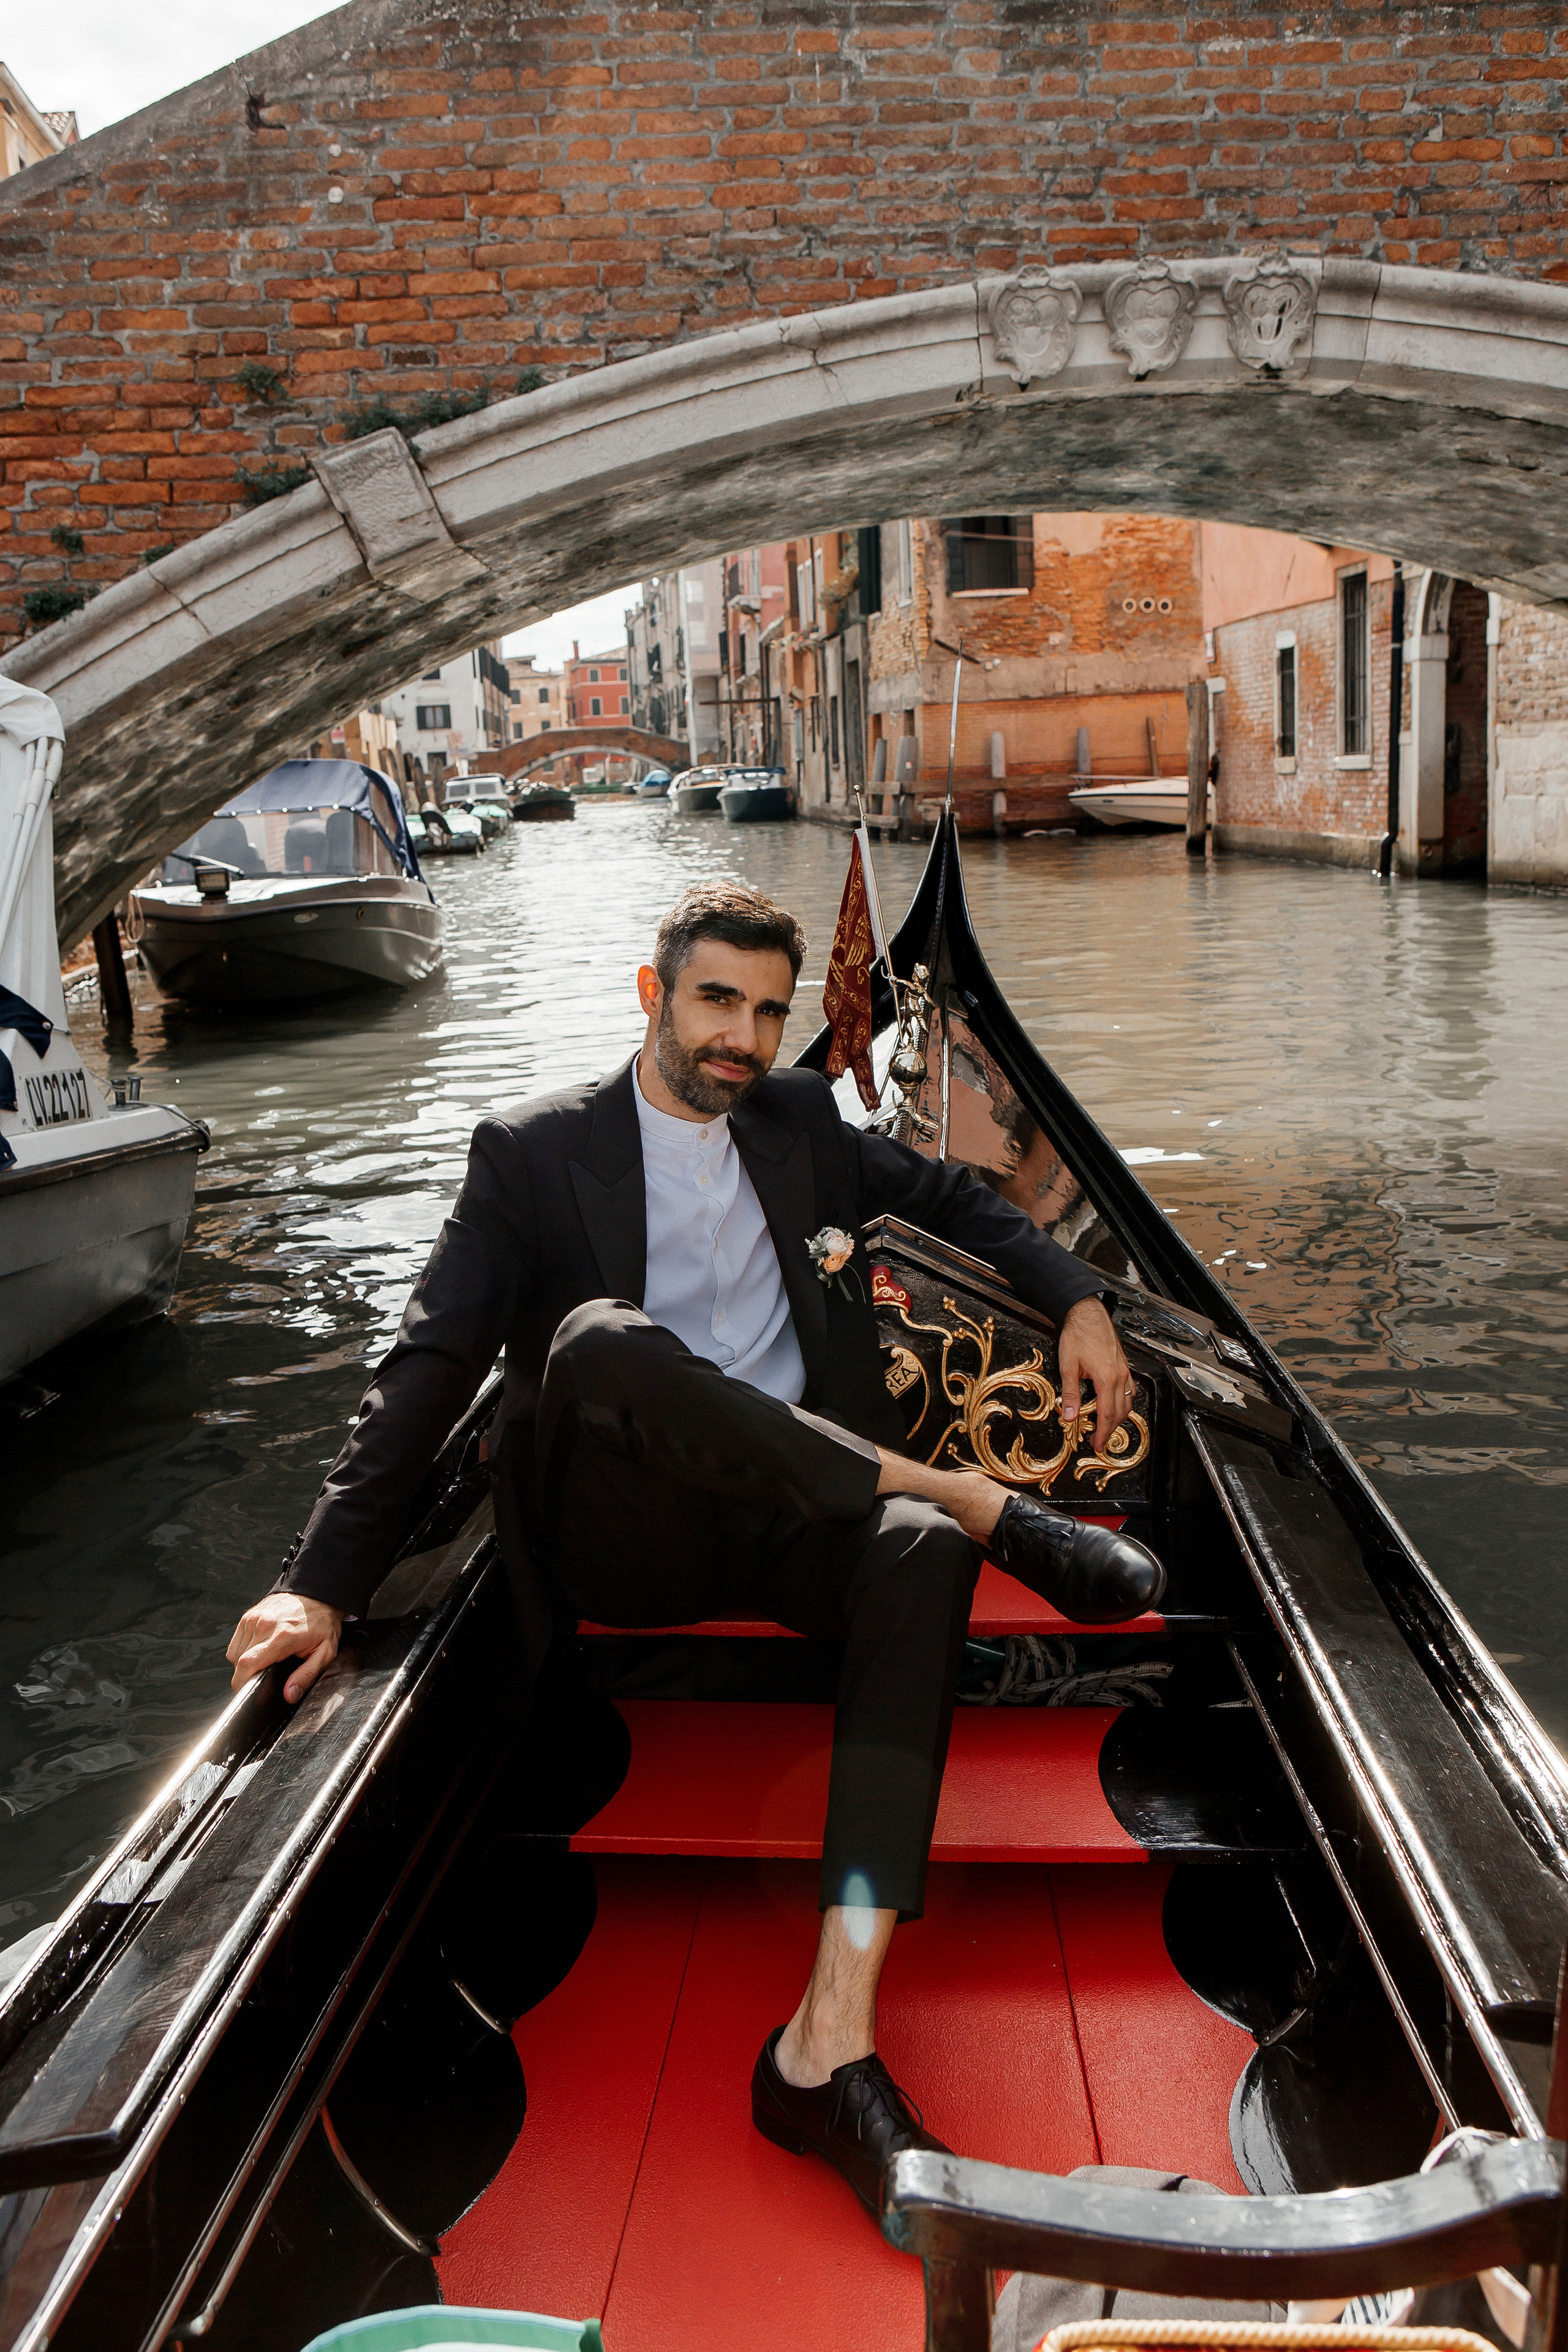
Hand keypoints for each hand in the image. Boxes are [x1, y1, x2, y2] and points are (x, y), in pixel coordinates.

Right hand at [226, 1592, 342, 1704]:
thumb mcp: (325, 1652)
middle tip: (262, 1677)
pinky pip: (235, 1642)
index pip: (247, 1664)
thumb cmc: (322, 1623)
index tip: (246, 1692)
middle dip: (246, 1676)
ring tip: (264, 1661)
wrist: (317, 1595)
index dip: (241, 1683)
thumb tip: (289, 1694)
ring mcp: (254, 1618)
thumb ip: (306, 1676)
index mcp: (281, 1637)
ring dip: (244, 1663)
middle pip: (239, 1662)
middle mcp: (264, 1625)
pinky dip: (242, 1651)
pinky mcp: (249, 1615)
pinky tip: (259, 1650)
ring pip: (235, 1653)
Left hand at [1058, 1298, 1132, 1451]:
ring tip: (1106, 1427)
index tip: (1097, 1444)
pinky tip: (1116, 1405)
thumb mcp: (1068, 1366)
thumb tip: (1069, 1416)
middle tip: (1099, 1441)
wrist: (1087, 1313)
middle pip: (1120, 1412)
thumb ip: (1070, 1394)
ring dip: (1118, 1417)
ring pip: (1128, 1402)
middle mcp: (1120, 1376)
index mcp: (1106, 1378)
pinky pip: (1130, 1390)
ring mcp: (1124, 1370)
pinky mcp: (1124, 1365)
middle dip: (1110, 1429)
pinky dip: (1124, 1402)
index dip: (1102, 1433)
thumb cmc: (1078, 1335)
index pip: (1107, 1414)